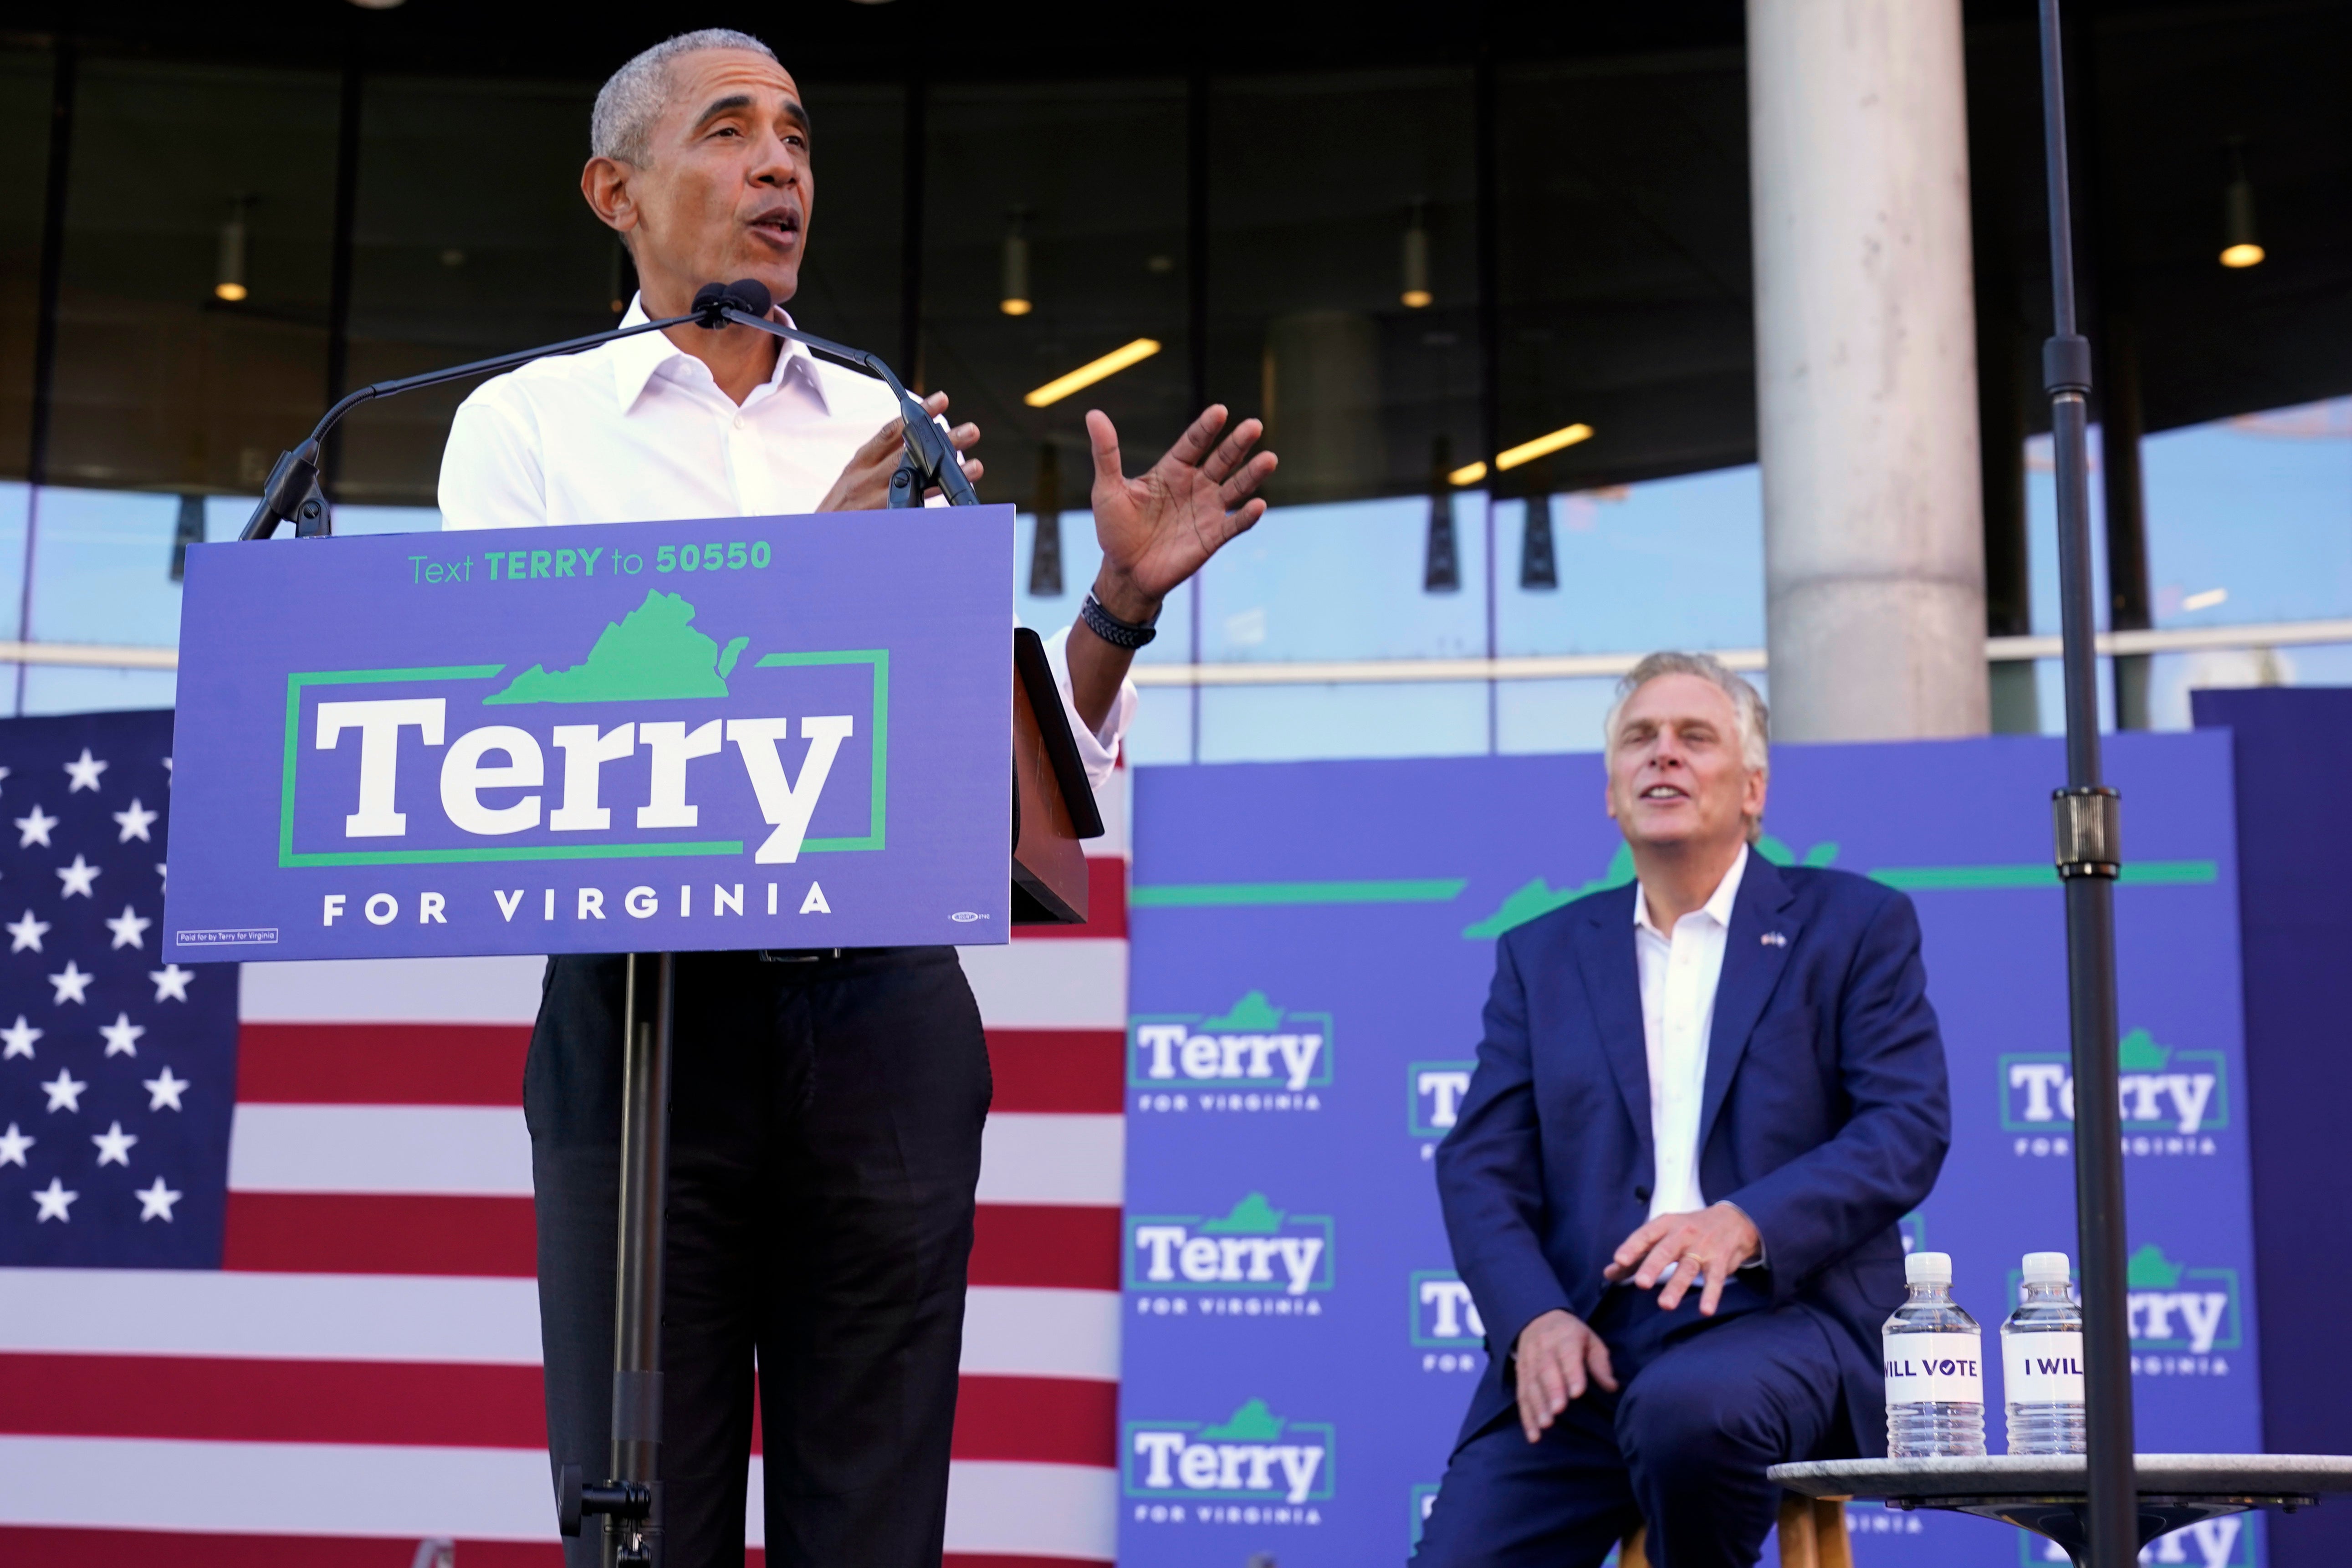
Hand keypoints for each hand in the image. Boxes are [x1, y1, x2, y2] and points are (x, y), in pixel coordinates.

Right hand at [816, 391, 981, 511]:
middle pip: (909, 453)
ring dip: (946, 473)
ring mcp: (874, 500)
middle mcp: (867, 478)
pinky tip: (954, 503)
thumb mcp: (853, 477)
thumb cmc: (838, 508)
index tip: (940, 401)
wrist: (814, 540)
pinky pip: (911, 511)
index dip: (918, 415)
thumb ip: (879, 459)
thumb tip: (907, 439)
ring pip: (916, 481)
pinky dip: (932, 507)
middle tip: (969, 431)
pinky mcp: (880, 520)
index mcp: (861, 461)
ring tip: (974, 467)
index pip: (892, 431)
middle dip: (941, 441)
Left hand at [1083, 404, 1275, 621]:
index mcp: (1172, 470)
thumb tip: (1094, 415)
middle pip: (1221, 459)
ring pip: (1235, 487)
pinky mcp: (1212, 537)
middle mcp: (1195, 486)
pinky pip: (1234, 524)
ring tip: (1269, 458)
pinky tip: (1259, 504)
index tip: (1219, 411)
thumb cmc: (1115, 530)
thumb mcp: (1107, 489)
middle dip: (1237, 443)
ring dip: (1252, 474)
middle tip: (1253, 426)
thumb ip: (1106, 453)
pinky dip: (1247, 516)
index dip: (1206, 428)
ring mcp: (1206, 511)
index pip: (1193, 443)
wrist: (1125, 573)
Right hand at [1512, 1309, 1617, 1442]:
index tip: (1577, 1392)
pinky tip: (1533, 1434)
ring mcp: (1529, 1361)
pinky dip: (1526, 1417)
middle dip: (1552, 1391)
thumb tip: (1611, 1386)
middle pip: (1546, 1370)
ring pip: (1531, 1384)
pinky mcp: (1520, 1375)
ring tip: (1545, 1425)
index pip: (1568, 1354)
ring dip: (1537, 1406)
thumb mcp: (1590, 1340)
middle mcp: (1544, 1348)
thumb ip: (1600, 1363)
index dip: (1572, 1373)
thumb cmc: (1571, 1335)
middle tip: (1558, 1411)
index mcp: (1565, 1337)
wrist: (1537, 1319)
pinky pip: (1521, 1396)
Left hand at [1602, 1203, 1761, 1315]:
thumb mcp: (1662, 1235)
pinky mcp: (1720, 1261)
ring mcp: (1702, 1248)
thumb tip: (1608, 1273)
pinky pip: (1715, 1279)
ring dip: (1677, 1286)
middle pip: (1665, 1251)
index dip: (1632, 1247)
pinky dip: (1711, 1295)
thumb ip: (1636, 1255)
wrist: (1733, 1221)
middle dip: (1652, 1267)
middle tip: (1641, 1283)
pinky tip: (1705, 1310)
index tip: (1619, 1260)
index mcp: (1665, 1225)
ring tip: (1665, 1305)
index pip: (1645, 1235)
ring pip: (1688, 1268)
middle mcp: (1683, 1234)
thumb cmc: (1688, 1230)